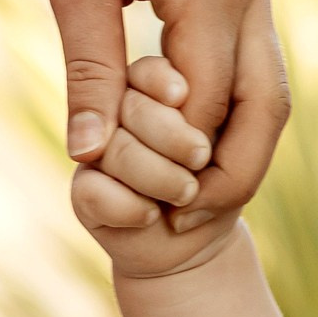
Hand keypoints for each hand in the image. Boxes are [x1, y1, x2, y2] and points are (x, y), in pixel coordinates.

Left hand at [18, 0, 290, 234]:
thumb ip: (87, 67)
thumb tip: (89, 154)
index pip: (211, 98)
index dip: (181, 158)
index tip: (147, 202)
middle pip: (268, 105)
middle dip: (234, 171)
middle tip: (187, 219)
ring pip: (272, 92)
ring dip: (240, 149)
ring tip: (193, 195)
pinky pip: (254, 68)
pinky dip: (231, 115)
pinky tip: (193, 147)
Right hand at [69, 54, 242, 283]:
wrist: (197, 243)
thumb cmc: (217, 188)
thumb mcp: (234, 155)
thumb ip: (216, 126)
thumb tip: (178, 107)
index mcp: (152, 92)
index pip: (150, 73)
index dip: (168, 87)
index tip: (186, 101)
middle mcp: (117, 115)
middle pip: (133, 109)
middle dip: (175, 140)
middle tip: (201, 160)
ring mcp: (95, 151)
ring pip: (113, 150)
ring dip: (158, 177)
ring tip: (186, 192)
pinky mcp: (84, 190)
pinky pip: (93, 191)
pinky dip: (130, 209)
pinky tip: (150, 215)